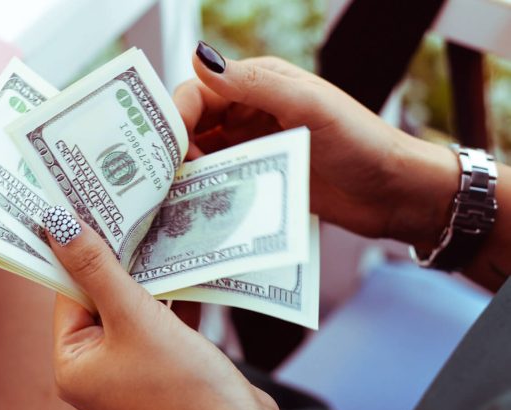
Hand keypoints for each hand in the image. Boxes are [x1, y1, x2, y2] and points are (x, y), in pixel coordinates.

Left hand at [45, 207, 281, 409]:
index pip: (67, 293)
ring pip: (131, 305)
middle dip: (117, 259)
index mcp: (73, 364)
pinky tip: (182, 265)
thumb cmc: (183, 387)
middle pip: (98, 297)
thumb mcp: (135, 318)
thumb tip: (58, 224)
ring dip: (146, 275)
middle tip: (126, 211)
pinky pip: (158, 320)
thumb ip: (98, 270)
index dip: (79, 251)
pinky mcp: (163, 365)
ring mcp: (130, 368)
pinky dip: (169, 296)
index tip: (87, 207)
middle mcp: (95, 368)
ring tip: (156, 228)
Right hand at [175, 42, 459, 252]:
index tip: (167, 144)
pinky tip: (193, 205)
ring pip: (200, 154)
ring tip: (175, 194)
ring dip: (185, 170)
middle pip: (193, 123)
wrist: (392, 192)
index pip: (198, 90)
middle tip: (164, 174)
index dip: (176, 113)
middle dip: (173, 145)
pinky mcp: (257, 179)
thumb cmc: (360, 141)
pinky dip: (201, 190)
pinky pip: (217, 181)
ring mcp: (251, 148)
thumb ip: (253, 84)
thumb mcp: (307, 106)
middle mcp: (248, 113)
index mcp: (258, 84)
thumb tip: (200, 57)